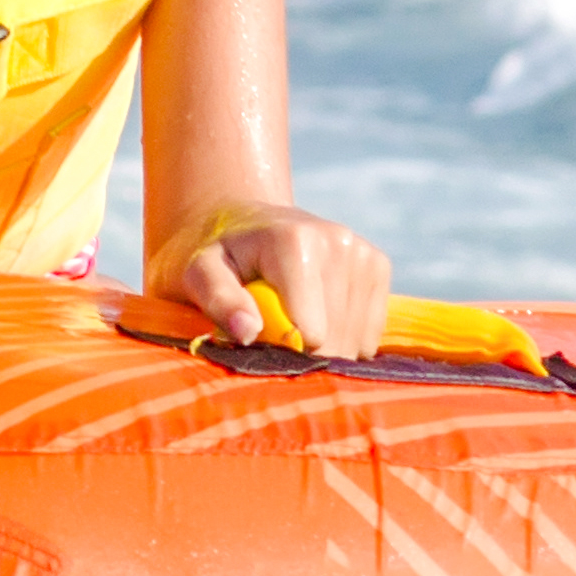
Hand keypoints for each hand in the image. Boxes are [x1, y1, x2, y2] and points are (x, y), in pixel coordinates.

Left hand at [165, 201, 389, 355]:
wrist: (242, 221)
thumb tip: (247, 331)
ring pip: (355, 344)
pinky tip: (314, 317)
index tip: (255, 340)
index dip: (281, 352)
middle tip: (268, 331)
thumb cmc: (215, 255)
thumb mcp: (197, 273)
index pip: (310, 333)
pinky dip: (342, 340)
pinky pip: (368, 335)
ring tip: (290, 321)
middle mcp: (337, 242)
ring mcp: (363, 253)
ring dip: (322, 349)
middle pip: (335, 342)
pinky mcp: (377, 266)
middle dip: (300, 354)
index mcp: (294, 243)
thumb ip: (219, 300)